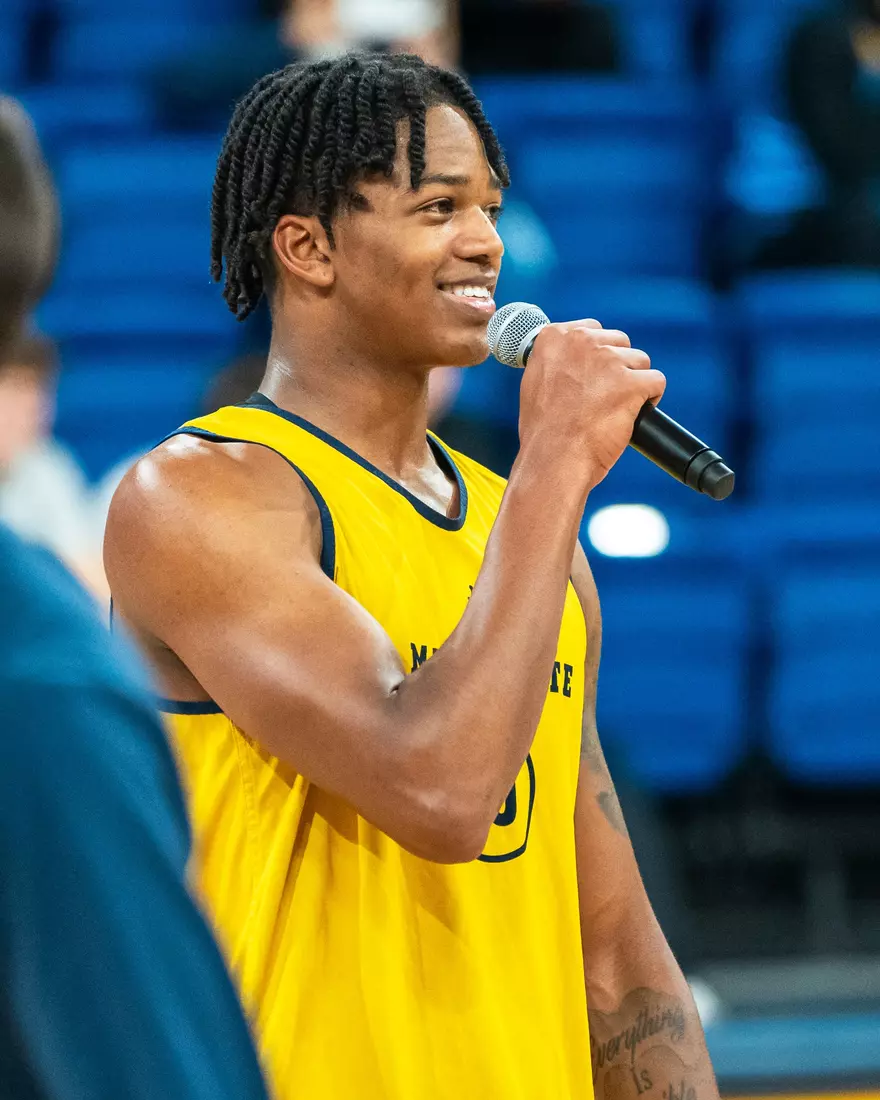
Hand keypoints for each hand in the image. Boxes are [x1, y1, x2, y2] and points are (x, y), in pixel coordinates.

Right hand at [518, 319, 664, 488]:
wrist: (553, 458)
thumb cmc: (544, 430)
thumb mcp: (535, 382)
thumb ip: (556, 360)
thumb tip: (575, 357)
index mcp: (554, 338)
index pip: (594, 331)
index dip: (598, 356)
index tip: (593, 377)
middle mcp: (581, 342)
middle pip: (620, 343)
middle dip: (619, 368)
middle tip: (605, 396)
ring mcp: (607, 361)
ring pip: (640, 361)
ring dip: (635, 384)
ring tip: (618, 408)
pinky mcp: (630, 383)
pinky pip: (656, 381)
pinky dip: (651, 399)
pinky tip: (636, 413)